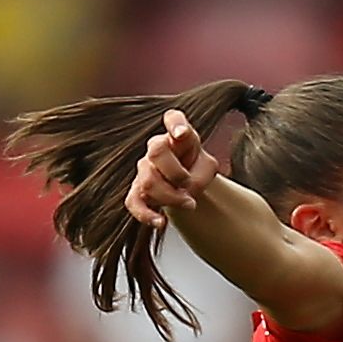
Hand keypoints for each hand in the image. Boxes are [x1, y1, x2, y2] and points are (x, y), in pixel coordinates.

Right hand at [124, 108, 220, 229]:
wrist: (187, 185)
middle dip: (177, 173)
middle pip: (156, 151)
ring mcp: (145, 169)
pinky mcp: (139, 190)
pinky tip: (161, 222)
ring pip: (148, 181)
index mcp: (177, 137)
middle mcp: (157, 148)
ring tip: (190, 204)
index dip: (175, 124)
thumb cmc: (196, 169)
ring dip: (171, 197)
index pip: (173, 119)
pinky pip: (134, 202)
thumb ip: (202, 172)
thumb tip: (186, 188)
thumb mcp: (208, 167)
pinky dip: (146, 214)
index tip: (181, 134)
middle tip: (190, 185)